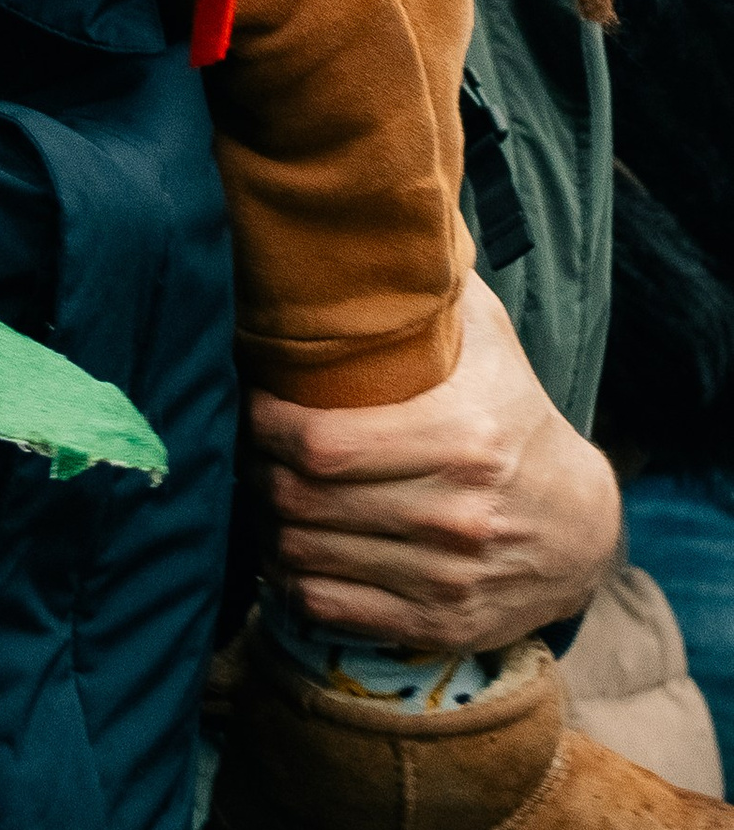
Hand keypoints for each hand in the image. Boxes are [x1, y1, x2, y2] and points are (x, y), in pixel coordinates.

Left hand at [249, 271, 618, 649]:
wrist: (583, 527)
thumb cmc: (515, 416)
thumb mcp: (489, 340)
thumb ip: (435, 278)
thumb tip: (380, 204)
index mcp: (460, 440)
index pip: (321, 444)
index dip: (264, 424)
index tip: (251, 400)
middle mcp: (453, 517)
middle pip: (302, 502)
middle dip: (256, 472)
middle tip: (246, 447)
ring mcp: (445, 579)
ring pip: (305, 558)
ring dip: (267, 526)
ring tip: (263, 492)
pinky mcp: (440, 626)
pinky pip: (329, 610)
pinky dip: (293, 581)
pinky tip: (290, 547)